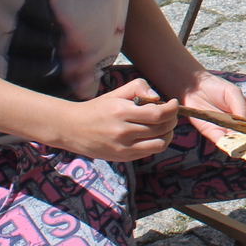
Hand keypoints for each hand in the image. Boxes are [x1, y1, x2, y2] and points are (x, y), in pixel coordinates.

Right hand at [55, 77, 177, 161]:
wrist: (72, 128)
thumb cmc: (98, 108)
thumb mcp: (116, 93)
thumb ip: (139, 87)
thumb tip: (158, 98)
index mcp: (122, 112)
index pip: (158, 114)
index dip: (172, 109)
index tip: (173, 103)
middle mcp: (123, 132)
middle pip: (162, 128)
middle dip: (172, 119)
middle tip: (169, 113)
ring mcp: (123, 148)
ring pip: (159, 143)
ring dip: (168, 133)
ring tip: (164, 125)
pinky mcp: (123, 158)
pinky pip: (149, 152)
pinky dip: (157, 143)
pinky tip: (153, 135)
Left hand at [169, 71, 245, 147]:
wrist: (194, 88)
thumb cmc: (217, 87)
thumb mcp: (233, 93)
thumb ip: (241, 107)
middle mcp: (241, 125)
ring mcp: (228, 130)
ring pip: (239, 143)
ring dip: (245, 149)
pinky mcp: (213, 133)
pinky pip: (222, 142)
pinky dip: (228, 147)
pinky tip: (234, 150)